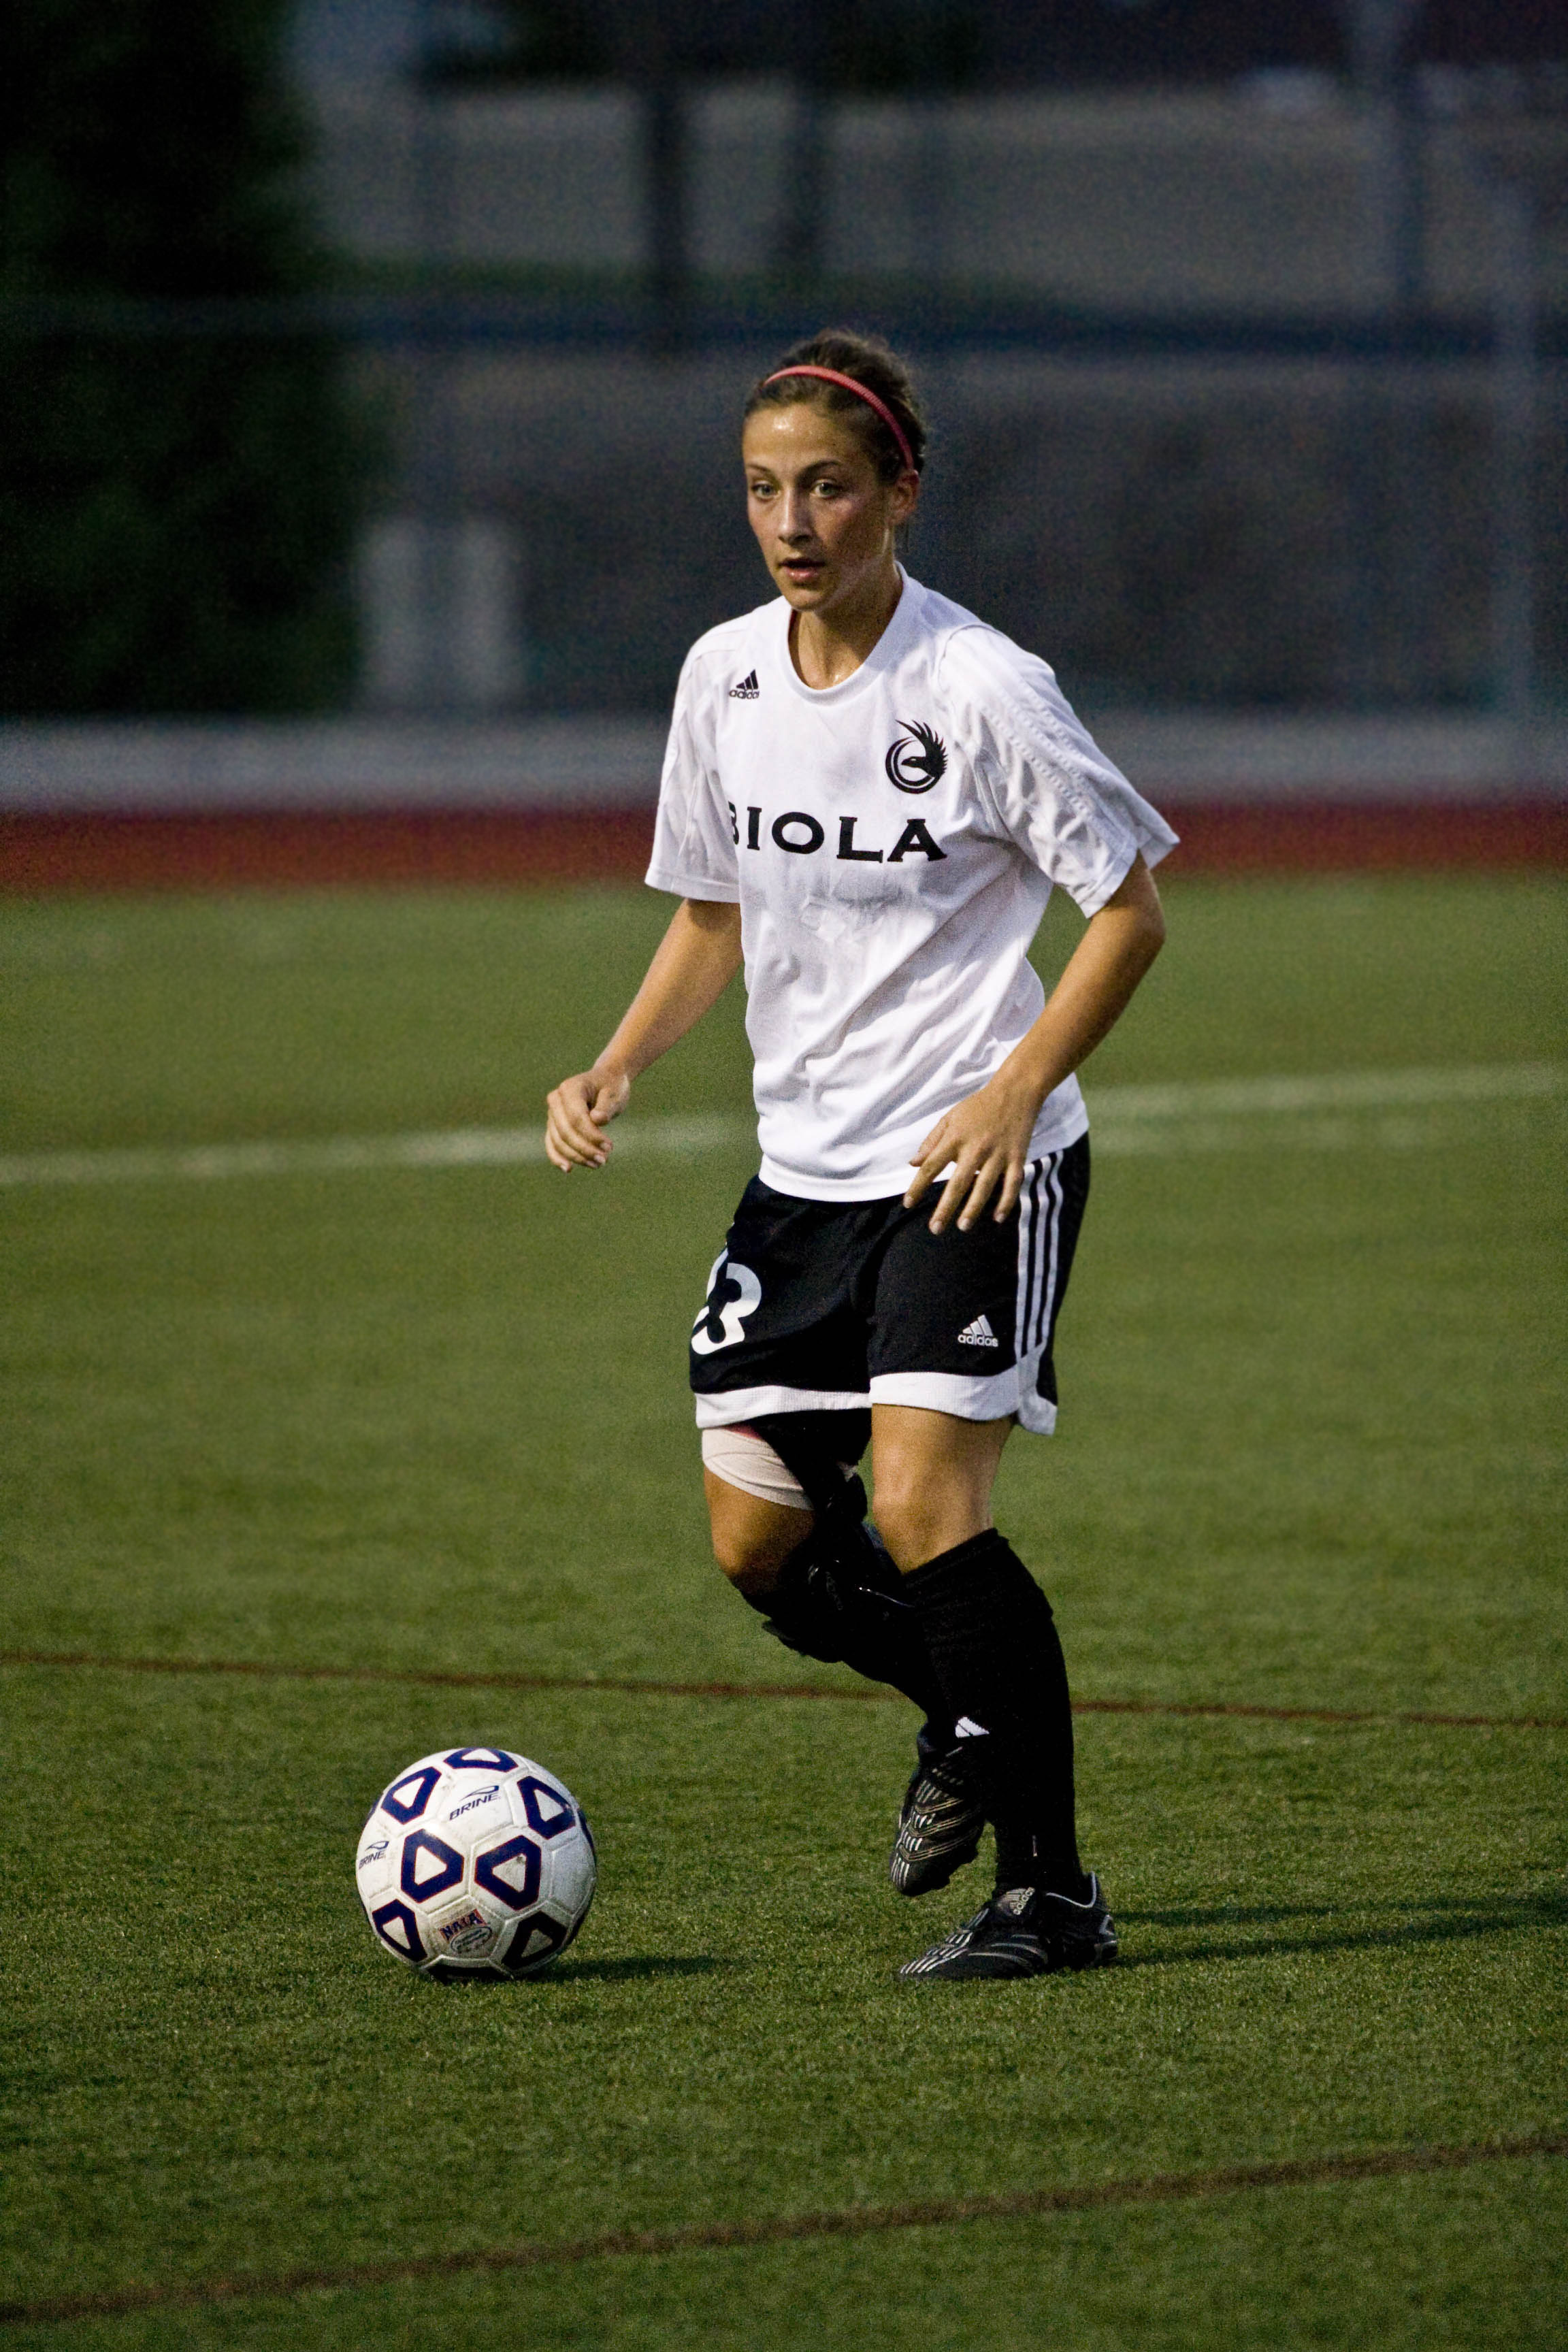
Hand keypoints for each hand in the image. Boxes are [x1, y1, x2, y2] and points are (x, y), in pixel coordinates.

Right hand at [545, 1065, 630, 1170]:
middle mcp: (556, 1099)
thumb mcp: (614, 1094)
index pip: (576, 1117)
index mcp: (570, 1088)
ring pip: (559, 1140)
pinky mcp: (553, 1125)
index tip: (609, 1147)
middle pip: (565, 1131)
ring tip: (598, 1164)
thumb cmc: (611, 1087)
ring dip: (577, 1156)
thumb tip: (596, 1119)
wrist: (605, 1081)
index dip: (591, 1135)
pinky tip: (568, 1169)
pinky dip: (558, 1157)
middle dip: (585, 1149)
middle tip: (605, 1160)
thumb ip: (606, 1106)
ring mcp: (552, 1113)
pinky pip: (551, 1143)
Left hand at [903, 1072, 1041, 1234]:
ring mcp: (998, 1154)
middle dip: (945, 1208)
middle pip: (958, 1183)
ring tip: (963, 1226)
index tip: (907, 1204)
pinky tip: (997, 1218)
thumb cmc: (978, 1106)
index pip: (932, 1166)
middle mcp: (975, 1148)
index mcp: (955, 1137)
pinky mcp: (1017, 1157)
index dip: (918, 1186)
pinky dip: (1006, 1202)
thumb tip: (913, 1164)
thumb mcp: (949, 1118)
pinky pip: (1012, 1184)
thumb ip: (931, 1142)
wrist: (1015, 1091)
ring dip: (974, 1208)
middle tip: (935, 1229)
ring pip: (985, 1186)